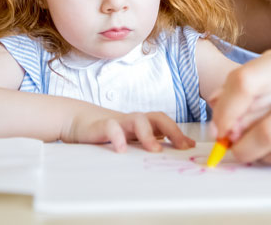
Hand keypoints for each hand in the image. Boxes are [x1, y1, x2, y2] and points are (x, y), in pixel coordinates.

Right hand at [62, 109, 195, 152]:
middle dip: (172, 130)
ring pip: (137, 120)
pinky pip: (111, 128)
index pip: (165, 123)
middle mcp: (134, 120)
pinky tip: (122, 149)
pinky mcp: (101, 125)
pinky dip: (118, 137)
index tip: (191, 147)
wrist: (79, 121)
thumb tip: (174, 152)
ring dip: (148, 134)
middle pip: (157, 118)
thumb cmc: (109, 132)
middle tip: (181, 146)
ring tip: (155, 150)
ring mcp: (119, 121)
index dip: (179, 133)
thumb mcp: (130, 139)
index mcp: (143, 123)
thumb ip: (149, 142)